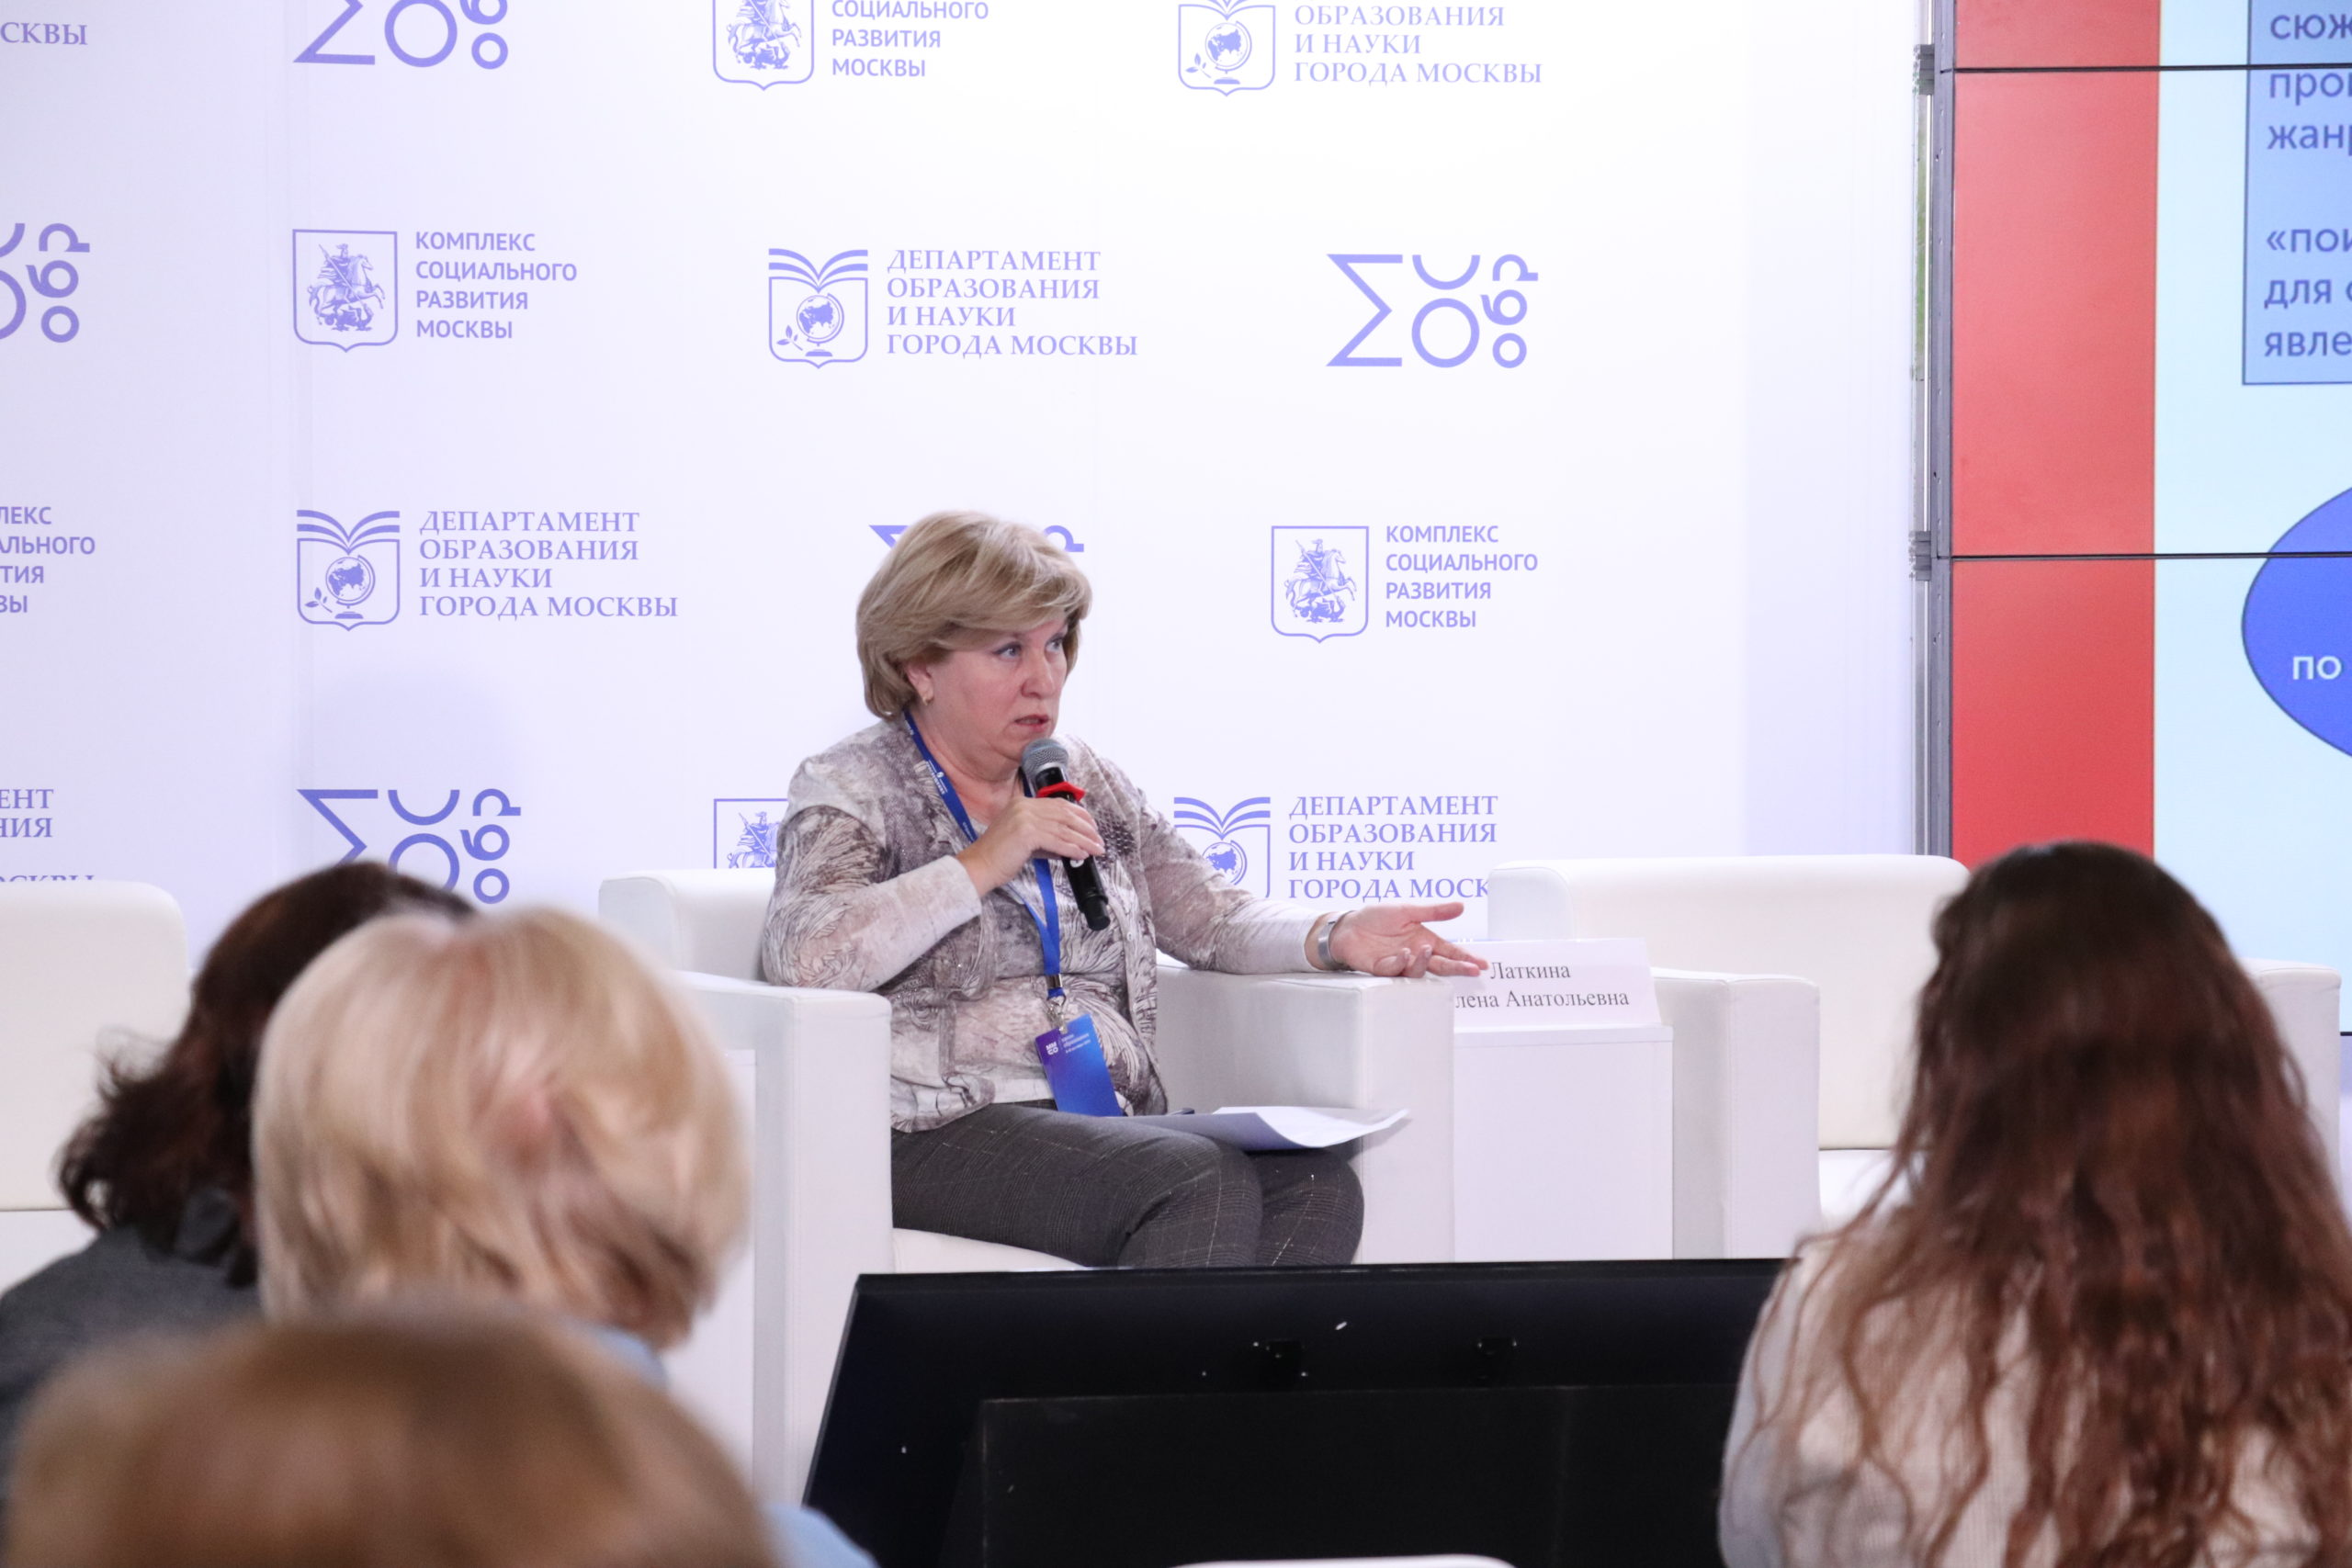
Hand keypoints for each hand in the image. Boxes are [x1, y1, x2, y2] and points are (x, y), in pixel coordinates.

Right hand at [957, 796, 1104, 894]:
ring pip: (1064, 828)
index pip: (1058, 804)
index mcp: (1022, 803)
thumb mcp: (1026, 841)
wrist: (979, 866)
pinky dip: (1073, 848)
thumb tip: (1072, 844)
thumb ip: (1047, 837)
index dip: (1079, 814)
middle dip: (1086, 828)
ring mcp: (1025, 817)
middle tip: (1098, 839)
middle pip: (1064, 814)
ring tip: (1096, 849)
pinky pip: (1057, 840)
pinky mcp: (1026, 832)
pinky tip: (1082, 854)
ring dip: (1084, 840)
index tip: (1092, 825)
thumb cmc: (999, 856)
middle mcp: (1024, 806)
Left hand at [1326, 902, 1488, 978]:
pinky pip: (1395, 970)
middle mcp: (1415, 953)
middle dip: (1457, 967)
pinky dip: (1400, 962)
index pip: (1449, 951)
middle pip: (1440, 965)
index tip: (1482, 964)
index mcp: (1424, 939)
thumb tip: (1461, 906)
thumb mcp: (1408, 910)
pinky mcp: (1383, 968)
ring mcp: (1400, 962)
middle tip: (1472, 970)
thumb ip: (1434, 911)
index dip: (1466, 957)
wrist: (1348, 926)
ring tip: (1426, 950)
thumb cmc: (1377, 917)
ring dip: (1424, 962)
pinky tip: (1403, 953)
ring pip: (1419, 970)